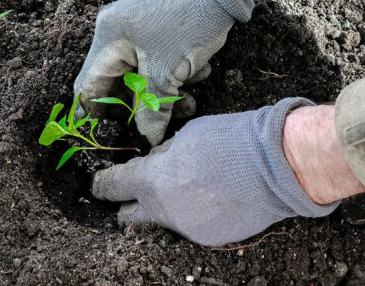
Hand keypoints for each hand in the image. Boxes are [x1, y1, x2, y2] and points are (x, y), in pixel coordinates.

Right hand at [73, 0, 253, 145]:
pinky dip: (170, 74)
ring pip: (138, 75)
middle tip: (157, 123)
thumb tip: (146, 141)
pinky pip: (152, 61)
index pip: (89, 85)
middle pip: (115, 82)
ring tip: (190, 101)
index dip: (97, 114)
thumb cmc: (190, 25)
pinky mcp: (152, 29)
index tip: (111, 135)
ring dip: (161, 92)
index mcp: (107, 39)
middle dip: (139, 104)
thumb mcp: (169, 74)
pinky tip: (197, 73)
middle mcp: (113, 32)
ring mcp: (132, 29)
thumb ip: (151, 111)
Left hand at [91, 98, 338, 246]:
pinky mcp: (209, 238)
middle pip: (128, 217)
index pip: (111, 187)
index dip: (102, 184)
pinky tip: (210, 196)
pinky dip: (194, 213)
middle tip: (132, 193)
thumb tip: (156, 162)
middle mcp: (163, 210)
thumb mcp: (185, 137)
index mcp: (150, 180)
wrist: (278, 166)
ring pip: (164, 220)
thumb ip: (163, 155)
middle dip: (126, 205)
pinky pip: (191, 225)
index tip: (98, 183)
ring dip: (167, 206)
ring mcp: (187, 228)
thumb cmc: (230, 142)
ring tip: (188, 186)